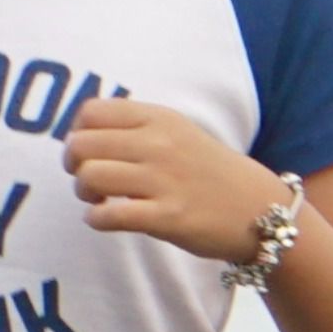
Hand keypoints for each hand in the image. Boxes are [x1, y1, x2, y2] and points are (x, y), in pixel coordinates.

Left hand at [66, 95, 290, 260]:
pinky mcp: (168, 217)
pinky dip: (96, 219)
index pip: (91, 113)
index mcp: (159, 118)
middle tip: (92, 179)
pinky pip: (109, 215)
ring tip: (101, 199)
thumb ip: (135, 127)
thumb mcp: (177, 131)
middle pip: (81, 145)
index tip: (91, 151)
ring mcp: (164, 180)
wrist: (258, 208)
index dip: (77, 133)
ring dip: (84, 193)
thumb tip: (81, 134)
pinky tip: (107, 219)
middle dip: (75, 166)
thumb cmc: (208, 171)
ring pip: (89, 177)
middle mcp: (160, 144)